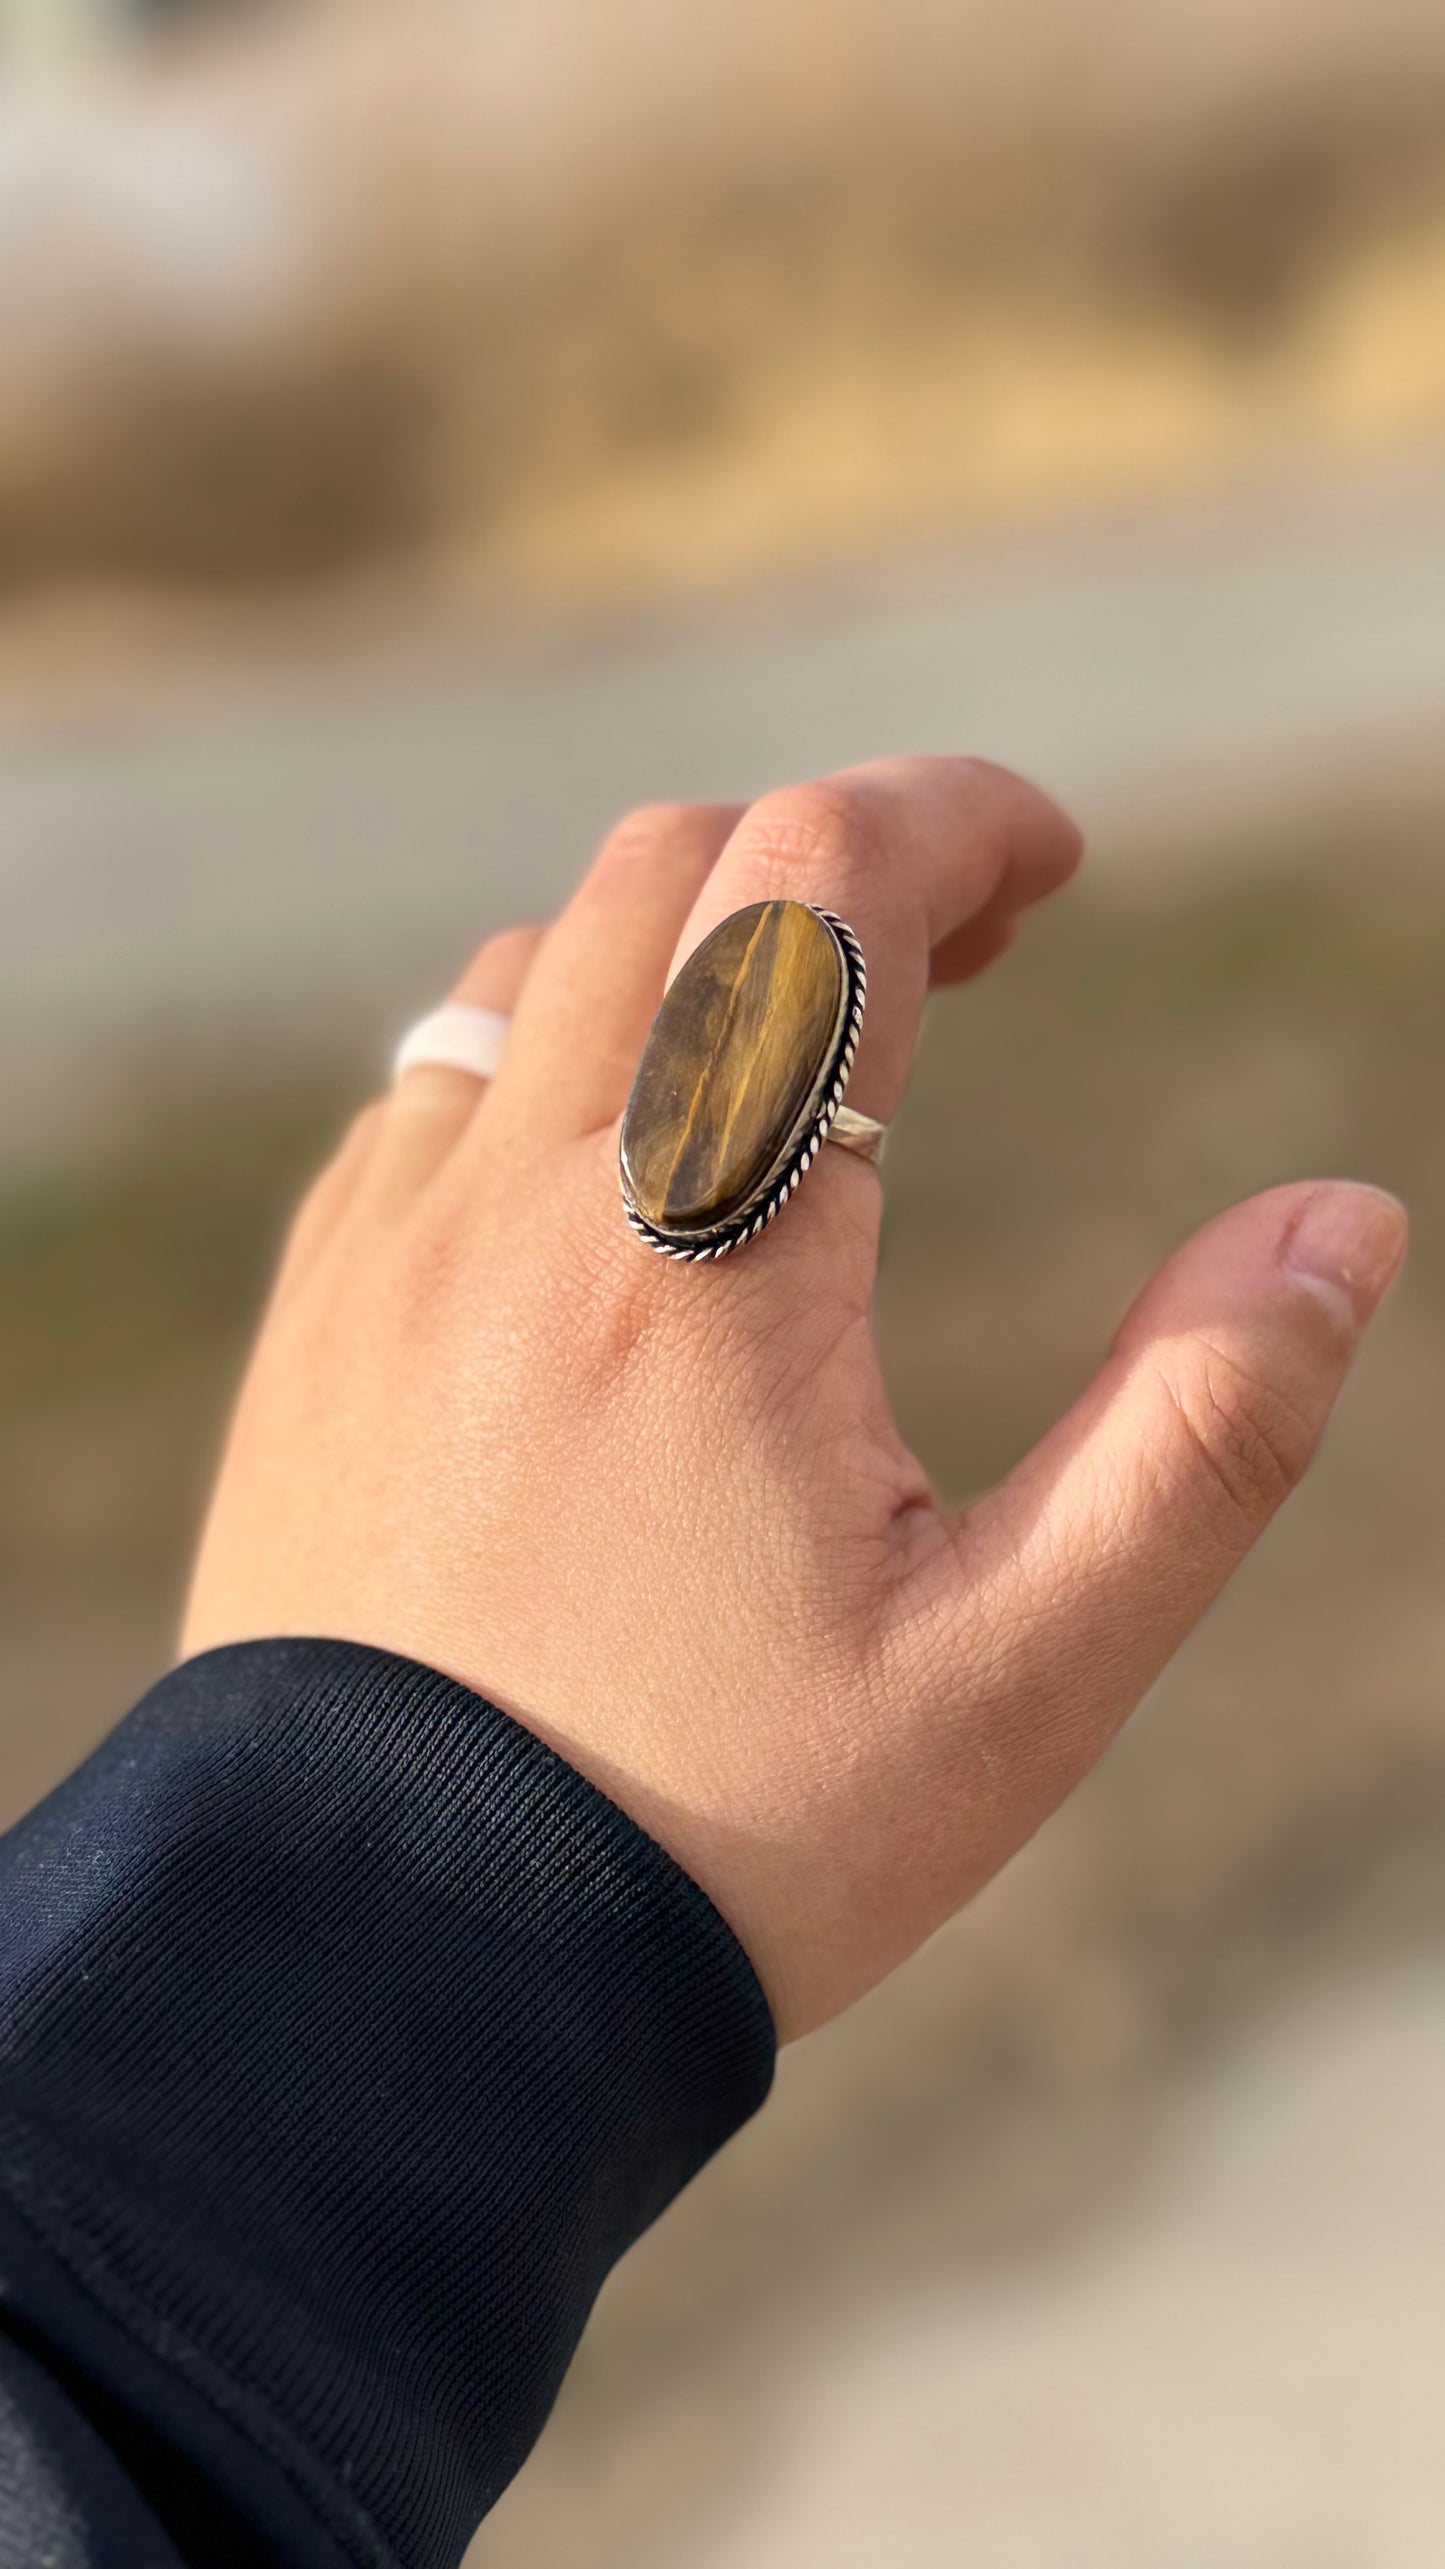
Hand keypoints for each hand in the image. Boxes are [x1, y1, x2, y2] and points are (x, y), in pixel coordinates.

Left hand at [182, 761, 1406, 2039]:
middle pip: (682, 864)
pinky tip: (630, 1179)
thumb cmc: (726, 1839)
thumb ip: (1204, 1430)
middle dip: (843, 859)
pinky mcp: (317, 1318)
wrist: (395, 1977)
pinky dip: (553, 1048)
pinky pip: (430, 1085)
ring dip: (691, 947)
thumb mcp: (1024, 1673)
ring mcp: (389, 1247)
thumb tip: (1344, 1224)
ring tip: (809, 1067)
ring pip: (537, 958)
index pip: (830, 881)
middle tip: (964, 957)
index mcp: (707, 1249)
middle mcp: (522, 1200)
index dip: (965, 820)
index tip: (1052, 866)